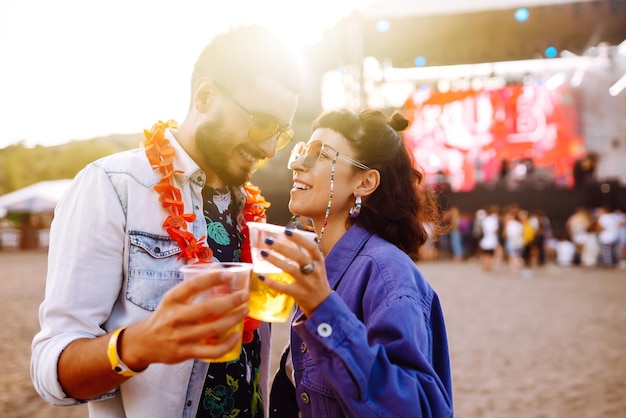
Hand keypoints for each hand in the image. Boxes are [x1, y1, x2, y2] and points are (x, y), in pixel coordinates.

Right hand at [122, 270, 249, 368]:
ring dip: (234, 319)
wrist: (145, 342)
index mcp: (172, 299)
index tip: (229, 275)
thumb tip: (219, 268)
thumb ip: (193, 287)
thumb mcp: (173, 298)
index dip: (213, 278)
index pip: (194, 285)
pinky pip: (212, 351)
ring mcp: (181, 336)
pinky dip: (228, 344)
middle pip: (209, 308)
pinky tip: (237, 335)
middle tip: (244, 295)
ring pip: (214, 328)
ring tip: (245, 311)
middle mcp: (176, 317)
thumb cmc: (166, 316)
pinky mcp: (187, 352)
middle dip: (231, 301)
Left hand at [258, 229, 330, 317]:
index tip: (286, 231)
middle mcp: (314, 271)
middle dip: (282, 248)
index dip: (299, 238)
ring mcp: (307, 283)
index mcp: (319, 261)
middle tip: (268, 241)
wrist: (323, 304)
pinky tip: (261, 276)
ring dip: (275, 261)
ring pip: (290, 270)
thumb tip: (286, 239)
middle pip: (298, 257)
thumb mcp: (316, 266)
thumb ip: (305, 254)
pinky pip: (283, 287)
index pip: (311, 247)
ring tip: (263, 253)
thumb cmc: (316, 280)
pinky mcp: (299, 294)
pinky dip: (271, 282)